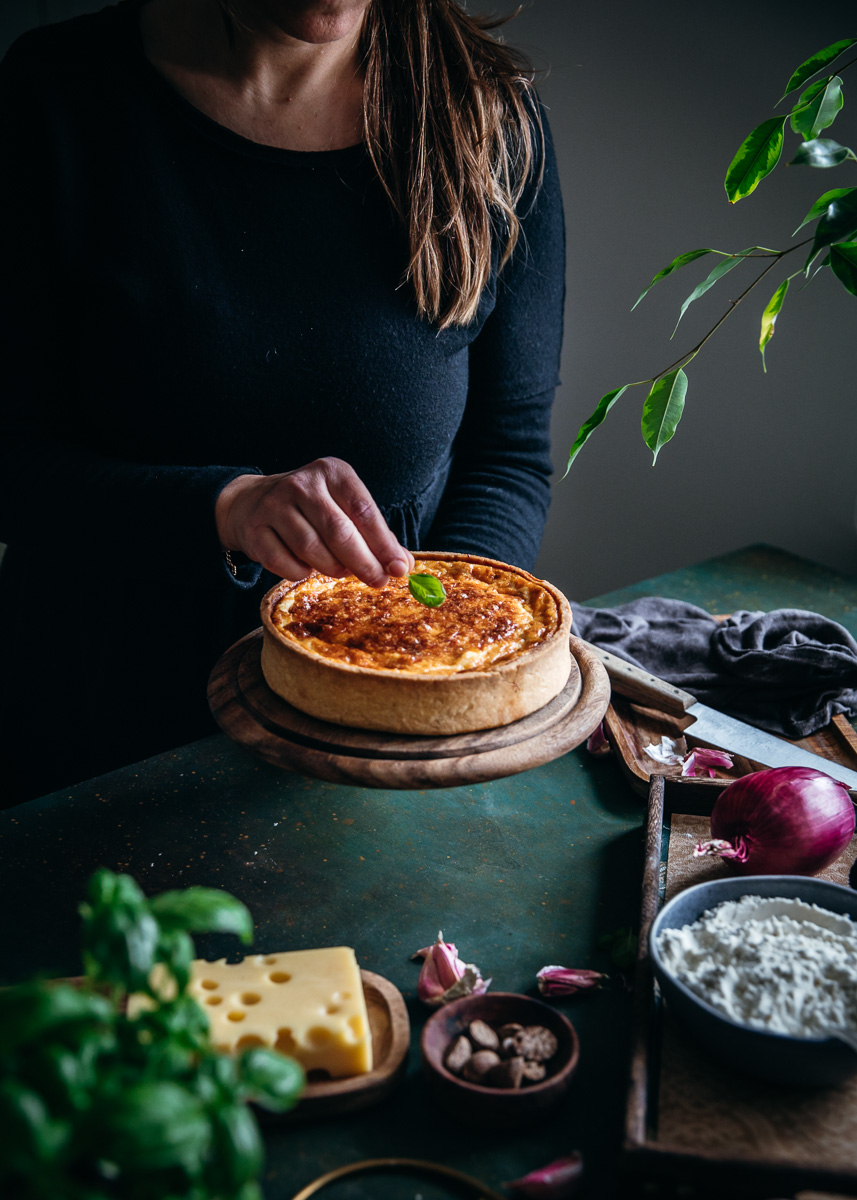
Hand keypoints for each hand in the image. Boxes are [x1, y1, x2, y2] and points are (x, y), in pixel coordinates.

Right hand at [215, 458, 414, 586]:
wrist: (252, 502)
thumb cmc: (311, 508)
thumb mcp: (343, 506)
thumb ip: (374, 533)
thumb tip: (402, 564)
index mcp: (332, 472)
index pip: (363, 510)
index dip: (383, 544)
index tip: (399, 568)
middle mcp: (302, 484)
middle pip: (339, 532)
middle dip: (364, 563)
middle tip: (378, 581)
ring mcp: (274, 506)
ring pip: (312, 550)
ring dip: (333, 568)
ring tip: (340, 570)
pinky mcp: (255, 531)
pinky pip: (286, 565)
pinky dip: (302, 573)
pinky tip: (307, 566)